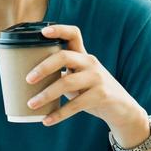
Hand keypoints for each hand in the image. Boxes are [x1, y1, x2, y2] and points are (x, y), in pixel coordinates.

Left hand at [25, 24, 144, 136]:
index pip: (74, 34)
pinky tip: (46, 120)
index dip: (59, 29)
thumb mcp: (79, 78)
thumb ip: (61, 74)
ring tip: (31, 104)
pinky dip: (59, 114)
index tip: (43, 32)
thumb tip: (28, 80)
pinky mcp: (102, 95)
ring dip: (46, 94)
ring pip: (67, 82)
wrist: (122, 109)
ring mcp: (97, 78)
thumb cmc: (93, 91)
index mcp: (83, 55)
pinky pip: (75, 105)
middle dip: (43, 67)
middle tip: (28, 79)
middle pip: (64, 56)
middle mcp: (91, 63)